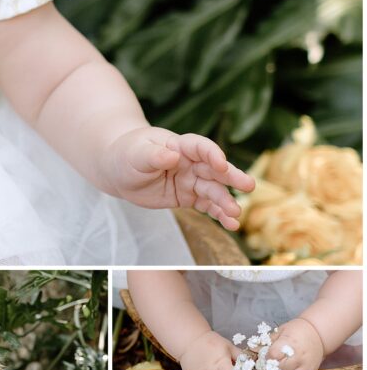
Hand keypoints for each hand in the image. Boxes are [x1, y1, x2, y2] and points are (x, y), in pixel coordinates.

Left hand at [106, 129, 254, 228]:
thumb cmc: (128, 155)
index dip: (211, 153)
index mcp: (179, 145)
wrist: (120, 171)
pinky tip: (231, 224)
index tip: (220, 163)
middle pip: (214, 169)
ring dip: (226, 201)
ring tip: (236, 214)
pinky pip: (207, 205)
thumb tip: (172, 156)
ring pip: (213, 190)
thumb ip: (153, 155)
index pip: (199, 147)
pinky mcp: (189, 197)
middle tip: (248, 186)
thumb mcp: (136, 153)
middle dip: (231, 177)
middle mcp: (190, 163)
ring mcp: (191, 181)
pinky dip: (219, 215)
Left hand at [267, 318, 324, 369]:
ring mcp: (305, 366)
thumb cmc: (296, 330)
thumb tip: (252, 349)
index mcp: (289, 343)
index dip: (267, 356)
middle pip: (280, 368)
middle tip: (272, 363)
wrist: (317, 333)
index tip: (267, 355)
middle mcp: (298, 356)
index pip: (273, 355)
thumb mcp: (280, 331)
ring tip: (279, 367)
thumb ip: (268, 341)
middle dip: (272, 366)